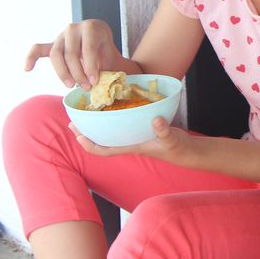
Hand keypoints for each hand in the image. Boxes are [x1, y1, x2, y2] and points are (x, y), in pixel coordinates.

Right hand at [25, 19, 124, 89]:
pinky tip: (27, 69)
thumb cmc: (107, 53)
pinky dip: (31, 57)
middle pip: (70, 53)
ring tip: (70, 86)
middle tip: (86, 87)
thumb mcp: (112, 57)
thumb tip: (105, 83)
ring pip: (56, 55)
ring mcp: (61, 36)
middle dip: (78, 73)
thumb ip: (109, 67)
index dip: (90, 66)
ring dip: (62, 73)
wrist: (101, 47)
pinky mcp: (52, 44)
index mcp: (93, 27)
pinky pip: (38, 49)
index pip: (88, 47)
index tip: (94, 81)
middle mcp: (75, 28)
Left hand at [68, 117, 200, 166]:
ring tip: (87, 111)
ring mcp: (134, 137)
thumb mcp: (172, 139)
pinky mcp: (141, 130)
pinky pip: (122, 125)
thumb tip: (155, 120)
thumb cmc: (178, 148)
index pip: (105, 150)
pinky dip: (115, 116)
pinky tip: (114, 106)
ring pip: (110, 132)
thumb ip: (164, 131)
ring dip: (98, 124)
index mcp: (132, 147)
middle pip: (102, 140)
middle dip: (86, 132)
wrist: (187, 151)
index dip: (89, 145)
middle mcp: (129, 142)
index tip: (78, 136)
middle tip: (72, 120)